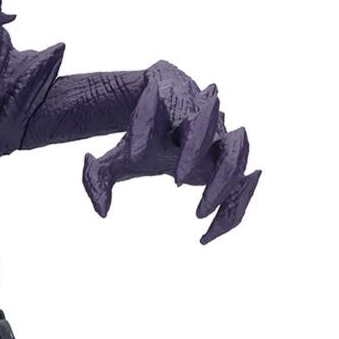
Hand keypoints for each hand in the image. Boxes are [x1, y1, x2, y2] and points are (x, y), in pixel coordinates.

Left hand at [82, 60, 259, 243]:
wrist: (171, 118)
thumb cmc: (139, 140)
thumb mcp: (112, 157)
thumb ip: (96, 179)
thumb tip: (102, 211)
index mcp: (164, 101)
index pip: (155, 106)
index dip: (145, 126)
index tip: (135, 154)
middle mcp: (198, 114)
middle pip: (208, 119)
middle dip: (195, 147)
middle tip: (178, 181)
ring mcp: (220, 136)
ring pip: (236, 151)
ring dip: (223, 182)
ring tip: (199, 215)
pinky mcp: (231, 162)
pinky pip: (242, 185)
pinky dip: (232, 210)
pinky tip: (206, 236)